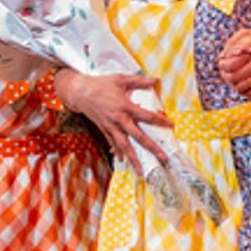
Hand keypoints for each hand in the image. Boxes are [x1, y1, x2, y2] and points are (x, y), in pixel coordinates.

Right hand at [54, 70, 169, 164]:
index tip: (171, 125)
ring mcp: (111, 127)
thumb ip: (139, 81)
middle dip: (152, 148)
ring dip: (133, 159)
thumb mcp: (121, 79)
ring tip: (141, 172)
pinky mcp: (104, 129)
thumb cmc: (101, 84)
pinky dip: (118, 152)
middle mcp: (119, 120)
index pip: (146, 116)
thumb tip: (155, 79)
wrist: (79, 92)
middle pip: (138, 137)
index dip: (160, 121)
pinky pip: (113, 143)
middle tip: (163, 158)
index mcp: (125, 106)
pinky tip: (123, 160)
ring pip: (124, 146)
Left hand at [218, 28, 250, 97]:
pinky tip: (243, 86)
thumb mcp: (249, 34)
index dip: (223, 66)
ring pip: (243, 87)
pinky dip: (245, 92)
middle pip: (235, 77)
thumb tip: (223, 55)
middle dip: (227, 77)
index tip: (222, 64)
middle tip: (226, 74)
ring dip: (235, 86)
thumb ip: (234, 40)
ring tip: (234, 81)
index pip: (232, 64)